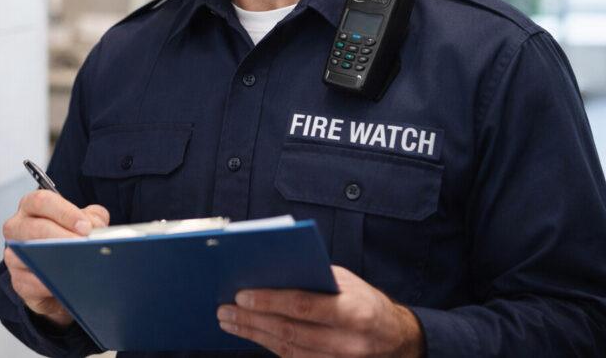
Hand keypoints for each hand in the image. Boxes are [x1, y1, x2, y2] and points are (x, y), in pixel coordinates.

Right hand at [2, 190, 109, 327]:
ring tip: (79, 265)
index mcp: (32, 206)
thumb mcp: (83, 221)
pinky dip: (49, 285)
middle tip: (83, 246)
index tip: (86, 227)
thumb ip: (92, 219)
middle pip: (35, 228)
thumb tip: (97, 230)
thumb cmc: (68, 238)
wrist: (62, 271)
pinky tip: (68, 284)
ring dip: (56, 262)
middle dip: (62, 238)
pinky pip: (30, 283)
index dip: (65, 213)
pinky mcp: (18, 281)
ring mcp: (13, 255)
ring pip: (29, 256)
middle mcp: (17, 227)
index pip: (42, 201)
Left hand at [217, 266, 423, 357]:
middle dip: (252, 320)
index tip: (241, 295)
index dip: (269, 301)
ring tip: (229, 322)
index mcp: (355, 311)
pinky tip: (251, 335)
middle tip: (224, 310)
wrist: (398, 340)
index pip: (303, 306)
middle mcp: (348, 342)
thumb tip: (271, 270)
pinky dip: (269, 346)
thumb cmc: (367, 302)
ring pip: (287, 350)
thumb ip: (315, 278)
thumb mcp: (348, 282)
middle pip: (289, 331)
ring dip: (253, 335)